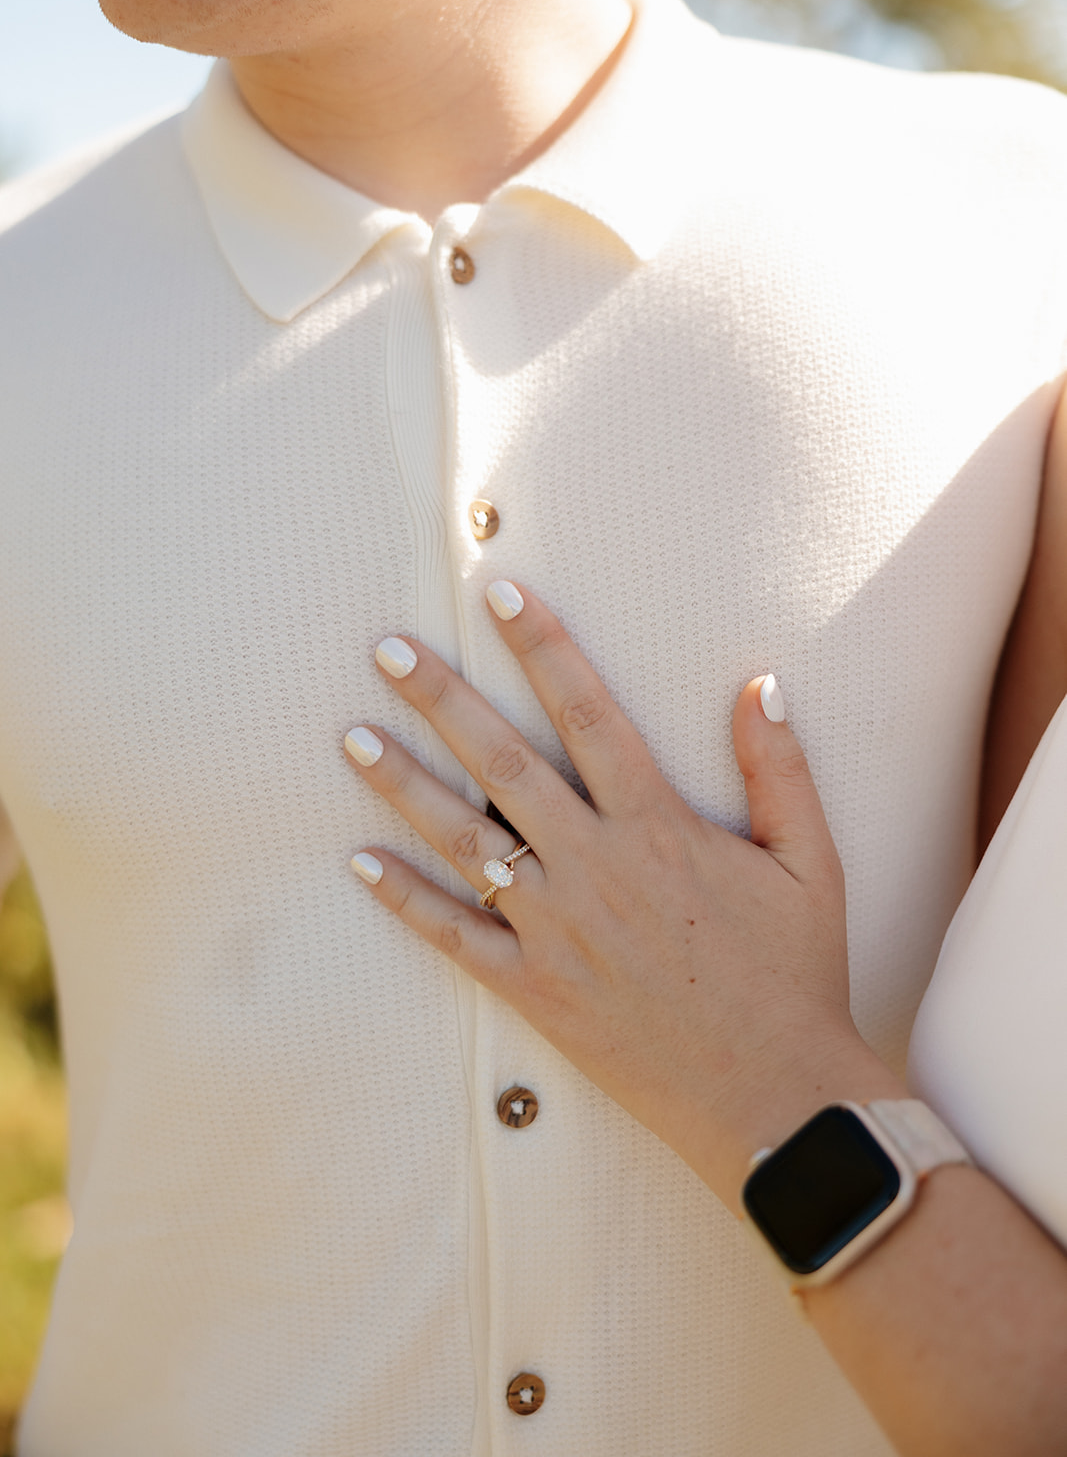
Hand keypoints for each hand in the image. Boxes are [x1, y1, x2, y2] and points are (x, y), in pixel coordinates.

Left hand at [344, 581, 901, 1210]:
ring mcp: (558, 930)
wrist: (774, 1097)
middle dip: (443, 699)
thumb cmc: (795, 978)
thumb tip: (759, 684)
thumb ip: (780, 771)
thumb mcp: (813, 866)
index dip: (545, 646)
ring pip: (464, 841)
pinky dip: (405, 900)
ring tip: (352, 736)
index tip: (500, 593)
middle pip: (504, 763)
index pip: (590, 713)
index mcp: (659, 827)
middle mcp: (596, 867)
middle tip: (390, 649)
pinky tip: (360, 862)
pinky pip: (455, 937)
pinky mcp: (535, 990)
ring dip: (405, 784)